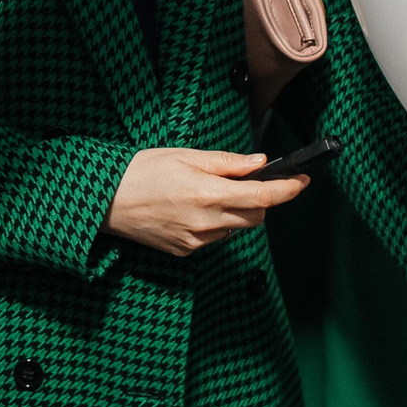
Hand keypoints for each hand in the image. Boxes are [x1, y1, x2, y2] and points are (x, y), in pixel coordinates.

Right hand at [105, 148, 308, 256]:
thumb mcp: (184, 155)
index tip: (301, 181)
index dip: (287, 190)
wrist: (105, 202)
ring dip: (236, 211)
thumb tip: (259, 163)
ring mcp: (196, 241)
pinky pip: (215, 237)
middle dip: (260, 199)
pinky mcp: (186, 251)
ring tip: (207, 192)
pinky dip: (215, 223)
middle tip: (244, 181)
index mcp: (207, 194)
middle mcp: (206, 222)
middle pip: (256, 216)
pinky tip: (191, 208)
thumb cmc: (140, 172)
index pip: (262, 197)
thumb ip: (226, 162)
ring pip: (236, 227)